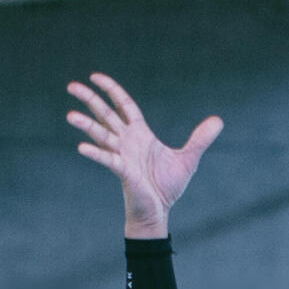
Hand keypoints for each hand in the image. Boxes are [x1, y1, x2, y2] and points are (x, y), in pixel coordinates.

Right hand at [65, 71, 222, 237]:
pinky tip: (82, 148)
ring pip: (101, 135)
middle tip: (71, 86)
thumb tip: (218, 120)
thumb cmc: (167, 186)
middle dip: (90, 100)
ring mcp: (122, 156)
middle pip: (106, 114)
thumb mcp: (188, 159)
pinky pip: (108, 160)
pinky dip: (96, 154)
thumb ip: (200, 139)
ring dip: (86, 126)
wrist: (160, 211)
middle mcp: (127, 141)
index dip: (111, 90)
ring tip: (70, 115)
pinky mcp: (124, 173)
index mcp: (140, 134)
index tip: (95, 77)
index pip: (123, 105)